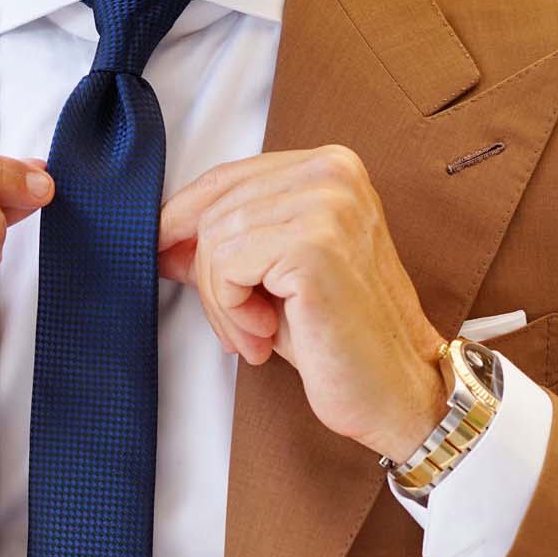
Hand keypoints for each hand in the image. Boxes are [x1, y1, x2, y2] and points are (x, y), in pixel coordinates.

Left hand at [158, 145, 447, 460]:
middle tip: (236, 326)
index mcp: (330, 166)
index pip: (226, 176)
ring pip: (215, 239)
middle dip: (207, 276)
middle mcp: (332, 172)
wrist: (395, 389)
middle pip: (214, 208)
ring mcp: (327, 204)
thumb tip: (163, 236)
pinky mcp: (314, 244)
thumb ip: (224, 246)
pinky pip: (227, 267)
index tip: (161, 252)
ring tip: (253, 334)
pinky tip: (263, 335)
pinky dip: (230, 311)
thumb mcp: (270, 278)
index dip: (182, 217)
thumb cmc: (338, 337)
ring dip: (220, 301)